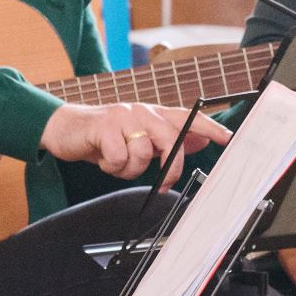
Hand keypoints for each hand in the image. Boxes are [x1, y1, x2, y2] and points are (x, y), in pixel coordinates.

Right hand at [40, 102, 231, 182]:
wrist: (66, 128)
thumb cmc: (105, 135)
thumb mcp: (139, 137)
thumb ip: (167, 139)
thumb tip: (200, 139)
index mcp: (154, 115)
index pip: (188, 118)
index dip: (210, 127)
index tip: (229, 138)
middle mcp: (143, 112)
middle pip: (171, 139)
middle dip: (170, 167)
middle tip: (163, 184)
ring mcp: (124, 116)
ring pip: (142, 154)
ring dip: (129, 169)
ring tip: (117, 163)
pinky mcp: (105, 126)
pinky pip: (119, 158)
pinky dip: (111, 167)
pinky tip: (103, 159)